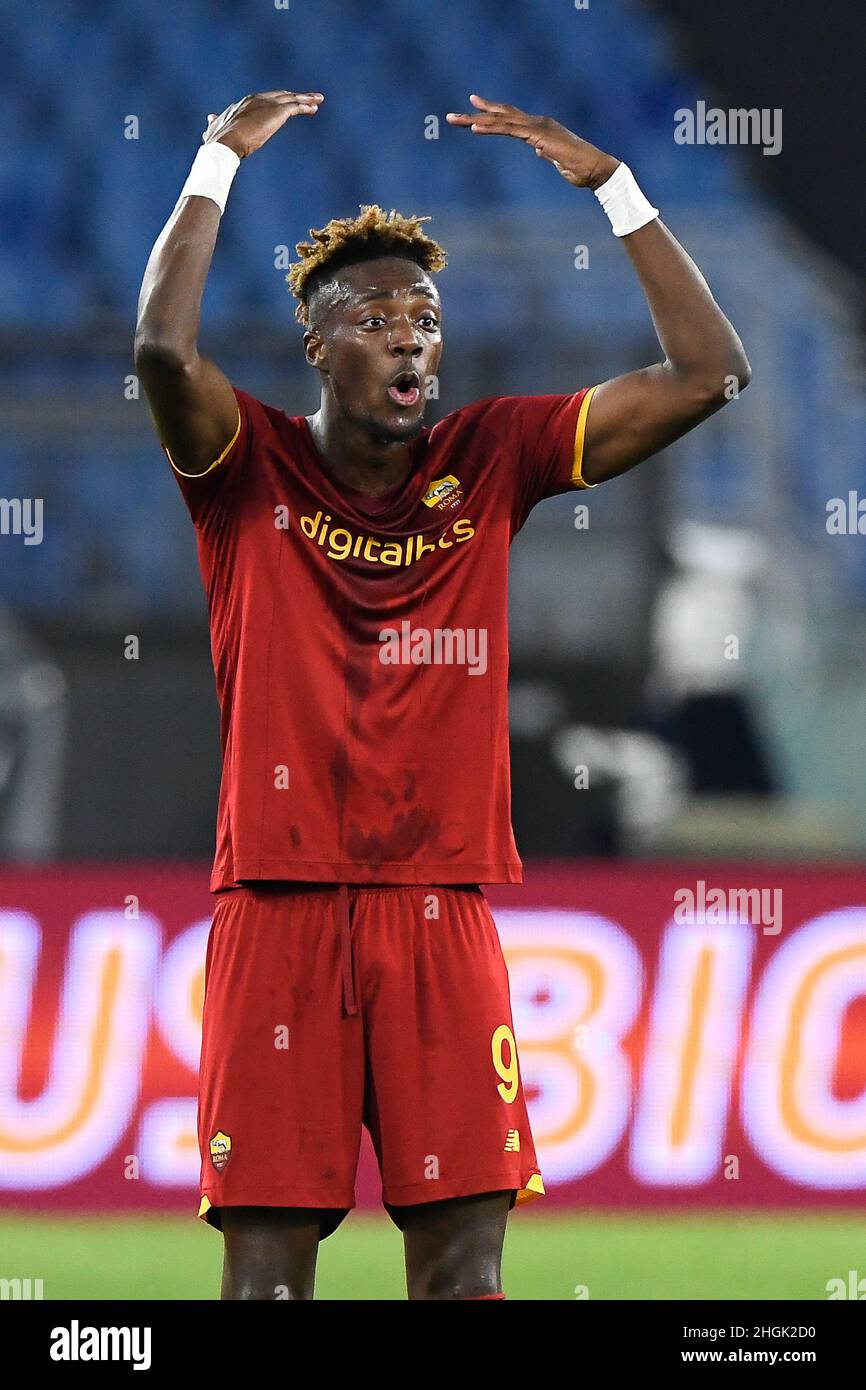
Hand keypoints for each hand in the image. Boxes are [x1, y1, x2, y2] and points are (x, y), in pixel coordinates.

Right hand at [202, 89, 323, 158]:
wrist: (225, 143)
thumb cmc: (218, 140)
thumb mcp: (214, 129)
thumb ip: (214, 122)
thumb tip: (210, 117)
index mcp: (245, 103)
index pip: (265, 98)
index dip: (277, 100)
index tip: (287, 102)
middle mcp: (257, 98)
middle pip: (280, 94)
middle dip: (294, 96)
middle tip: (307, 97)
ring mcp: (267, 103)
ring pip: (291, 98)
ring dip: (305, 98)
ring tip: (318, 100)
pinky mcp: (276, 112)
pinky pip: (295, 106)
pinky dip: (306, 105)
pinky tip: (314, 108)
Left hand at [446, 94, 618, 189]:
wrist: (595, 169)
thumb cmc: (580, 169)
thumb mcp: (557, 160)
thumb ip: (546, 153)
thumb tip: (539, 151)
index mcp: (540, 128)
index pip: (511, 118)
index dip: (491, 112)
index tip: (474, 107)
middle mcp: (537, 122)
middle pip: (501, 115)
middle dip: (476, 114)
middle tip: (452, 116)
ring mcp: (537, 127)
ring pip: (501, 120)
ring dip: (475, 120)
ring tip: (454, 120)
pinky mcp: (537, 136)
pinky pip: (509, 130)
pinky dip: (491, 128)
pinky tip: (475, 128)